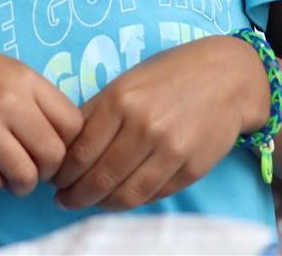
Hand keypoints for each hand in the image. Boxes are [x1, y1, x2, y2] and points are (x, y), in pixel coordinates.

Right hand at [0, 31, 82, 195]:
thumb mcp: (2, 68)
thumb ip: (34, 97)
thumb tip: (62, 138)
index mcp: (24, 78)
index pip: (73, 124)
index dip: (68, 143)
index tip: (53, 148)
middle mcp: (7, 101)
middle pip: (54, 156)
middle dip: (46, 170)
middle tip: (31, 167)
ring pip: (25, 176)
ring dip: (20, 183)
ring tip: (9, 174)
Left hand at [52, 35, 268, 210]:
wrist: (226, 78)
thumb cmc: (168, 76)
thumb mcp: (125, 83)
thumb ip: (94, 113)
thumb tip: (64, 147)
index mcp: (121, 101)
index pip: (81, 152)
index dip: (63, 174)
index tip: (54, 181)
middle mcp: (145, 127)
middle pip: (101, 178)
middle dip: (77, 195)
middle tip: (64, 200)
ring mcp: (172, 150)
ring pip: (127, 194)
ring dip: (103, 204)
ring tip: (91, 202)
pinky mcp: (193, 169)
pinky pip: (154, 195)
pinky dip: (133, 200)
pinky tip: (121, 197)